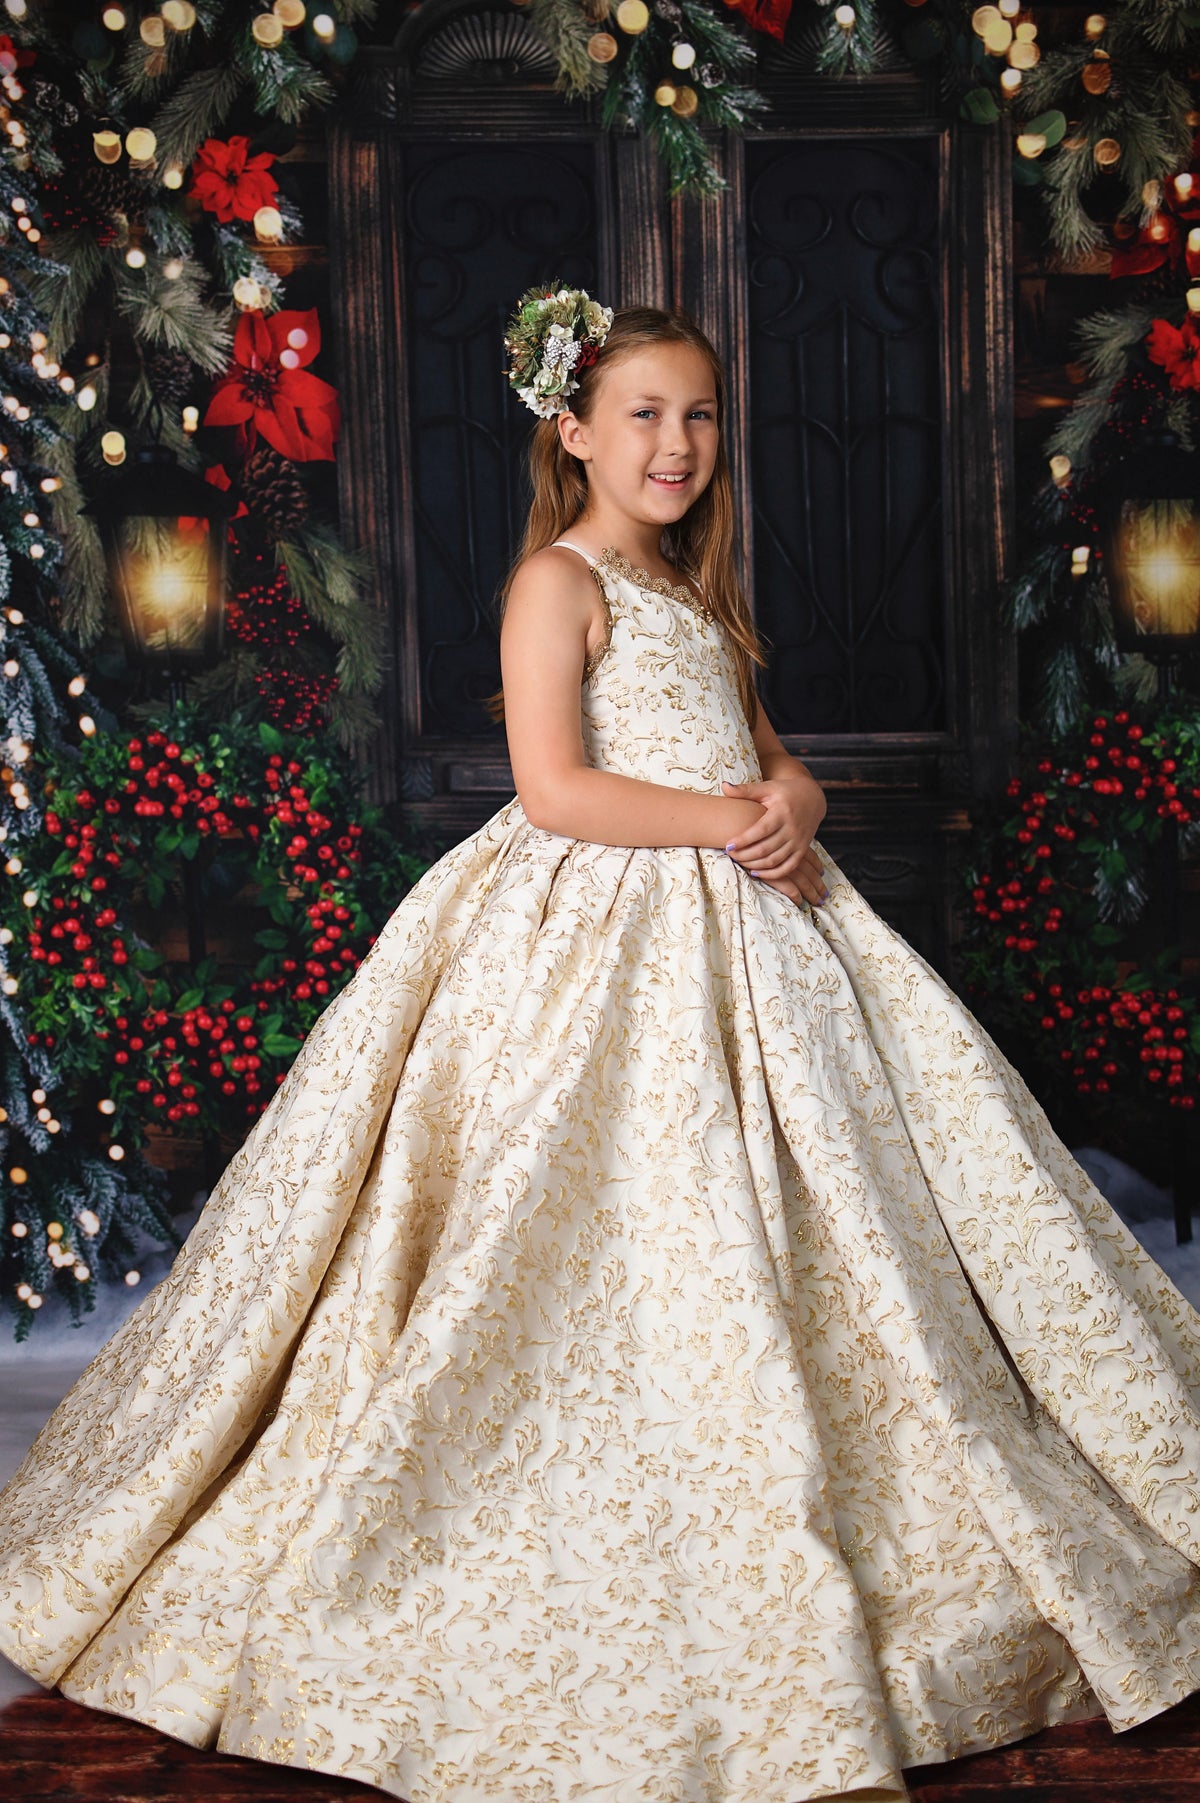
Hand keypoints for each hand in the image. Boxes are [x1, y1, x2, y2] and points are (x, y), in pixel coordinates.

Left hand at [721, 773, 828, 907]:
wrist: (812, 798)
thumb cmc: (784, 792)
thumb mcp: (767, 788)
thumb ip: (745, 790)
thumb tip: (724, 786)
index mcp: (782, 812)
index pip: (761, 830)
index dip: (744, 840)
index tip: (728, 845)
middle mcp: (792, 829)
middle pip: (765, 849)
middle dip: (745, 855)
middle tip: (730, 854)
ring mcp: (799, 841)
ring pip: (774, 860)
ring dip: (755, 865)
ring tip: (739, 862)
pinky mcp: (803, 850)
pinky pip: (788, 868)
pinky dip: (772, 874)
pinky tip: (755, 872)